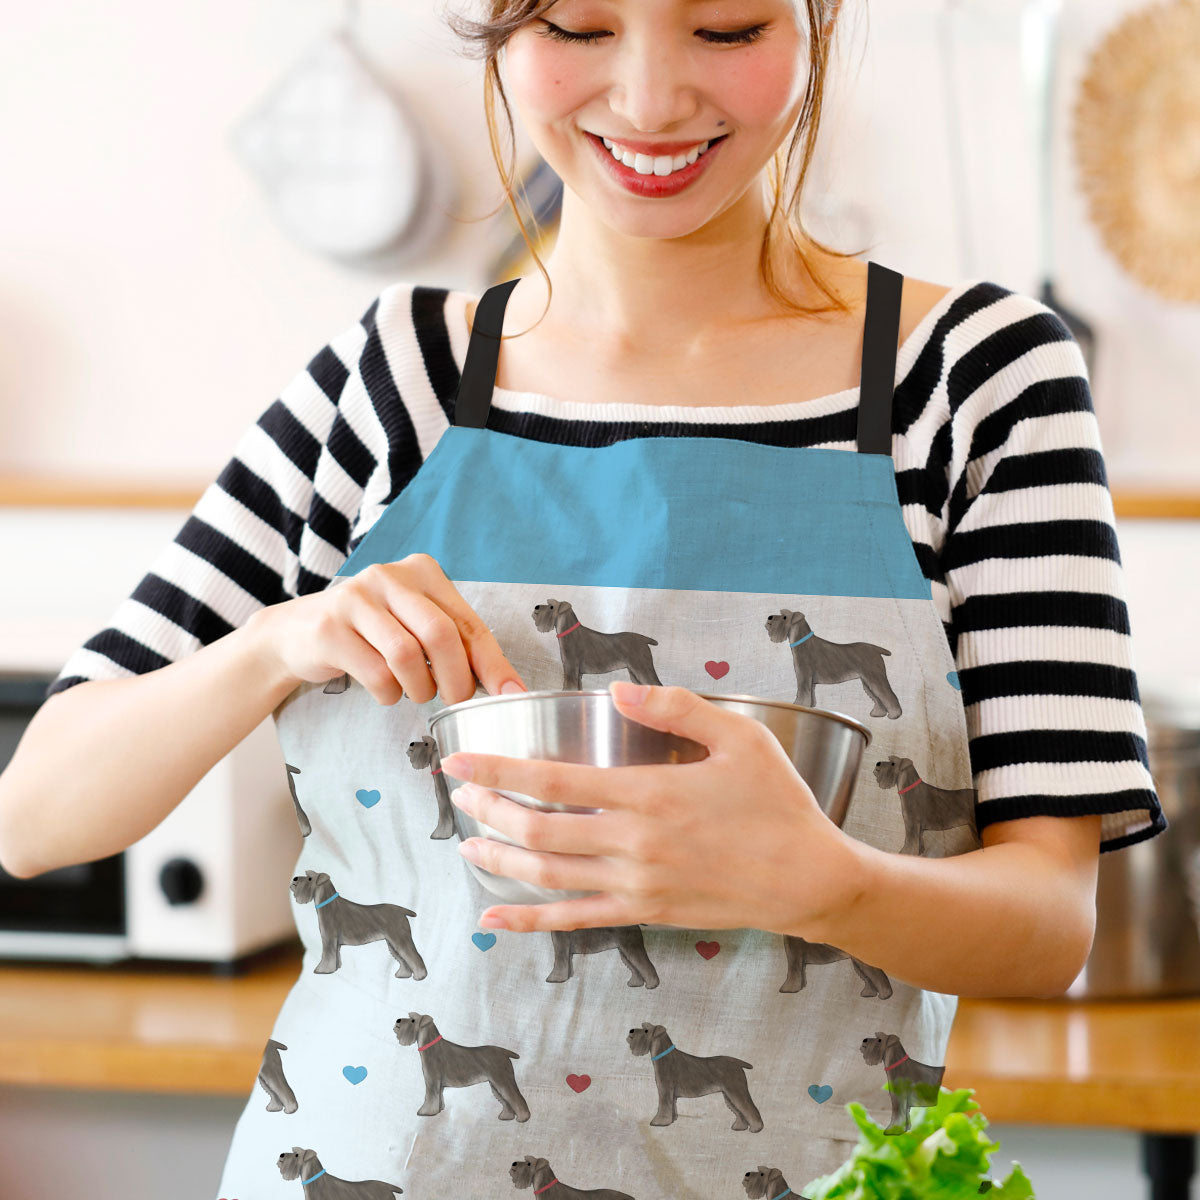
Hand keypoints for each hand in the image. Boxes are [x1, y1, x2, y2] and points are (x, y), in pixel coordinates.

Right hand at [247, 553, 526, 705]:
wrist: (297, 633)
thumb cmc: (370, 634)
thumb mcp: (414, 625)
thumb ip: (455, 643)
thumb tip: (507, 685)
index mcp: (421, 572)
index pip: (468, 622)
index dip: (493, 663)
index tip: (512, 694)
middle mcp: (389, 576)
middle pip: (441, 635)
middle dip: (456, 680)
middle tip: (455, 701)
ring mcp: (356, 598)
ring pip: (407, 656)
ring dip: (419, 689)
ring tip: (415, 693)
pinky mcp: (330, 628)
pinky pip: (376, 673)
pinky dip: (388, 694)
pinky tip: (385, 691)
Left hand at [441, 681, 853, 935]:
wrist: (810, 880)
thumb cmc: (778, 803)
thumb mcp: (740, 737)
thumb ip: (676, 707)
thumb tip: (617, 689)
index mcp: (650, 794)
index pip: (553, 780)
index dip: (498, 770)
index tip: (459, 761)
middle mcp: (633, 843)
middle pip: (538, 830)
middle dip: (489, 811)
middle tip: (458, 794)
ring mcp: (636, 885)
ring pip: (548, 876)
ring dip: (500, 860)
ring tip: (466, 844)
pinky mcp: (645, 914)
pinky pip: (575, 921)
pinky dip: (530, 922)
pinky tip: (495, 919)